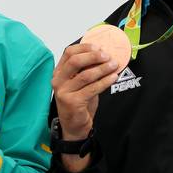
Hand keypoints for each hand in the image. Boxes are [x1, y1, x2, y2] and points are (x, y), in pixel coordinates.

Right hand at [52, 43, 119, 170]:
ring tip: (114, 65)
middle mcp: (58, 80)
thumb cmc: (78, 101)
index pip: (68, 53)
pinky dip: (105, 81)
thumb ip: (86, 69)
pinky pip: (92, 88)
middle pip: (75, 61)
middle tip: (108, 56)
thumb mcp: (79, 83)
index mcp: (58, 72)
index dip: (84, 47)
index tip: (99, 47)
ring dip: (102, 69)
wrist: (74, 125)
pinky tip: (113, 77)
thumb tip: (104, 54)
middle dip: (94, 56)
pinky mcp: (73, 102)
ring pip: (85, 75)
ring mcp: (64, 92)